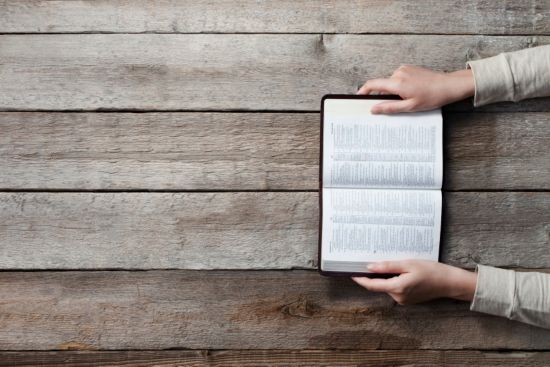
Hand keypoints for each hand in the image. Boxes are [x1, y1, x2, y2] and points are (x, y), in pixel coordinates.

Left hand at [352, 260, 476, 304]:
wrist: (449, 283)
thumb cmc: (431, 271)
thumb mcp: (408, 264)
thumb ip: (388, 266)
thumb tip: (370, 267)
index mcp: (397, 288)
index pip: (372, 285)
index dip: (360, 280)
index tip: (351, 273)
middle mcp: (398, 297)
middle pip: (380, 285)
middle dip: (375, 274)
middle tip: (373, 260)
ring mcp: (403, 300)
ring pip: (388, 286)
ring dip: (386, 277)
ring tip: (394, 264)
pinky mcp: (408, 299)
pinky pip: (395, 289)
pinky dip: (394, 280)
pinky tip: (403, 272)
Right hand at [357, 65, 474, 113]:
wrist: (448, 85)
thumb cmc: (432, 97)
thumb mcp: (410, 107)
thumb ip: (389, 108)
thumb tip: (374, 109)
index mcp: (397, 82)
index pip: (373, 85)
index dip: (363, 91)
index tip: (358, 97)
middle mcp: (398, 73)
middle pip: (382, 85)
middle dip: (383, 96)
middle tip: (390, 107)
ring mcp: (404, 69)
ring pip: (390, 82)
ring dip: (393, 92)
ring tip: (407, 100)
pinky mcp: (409, 68)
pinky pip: (398, 78)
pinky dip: (399, 86)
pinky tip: (411, 92)